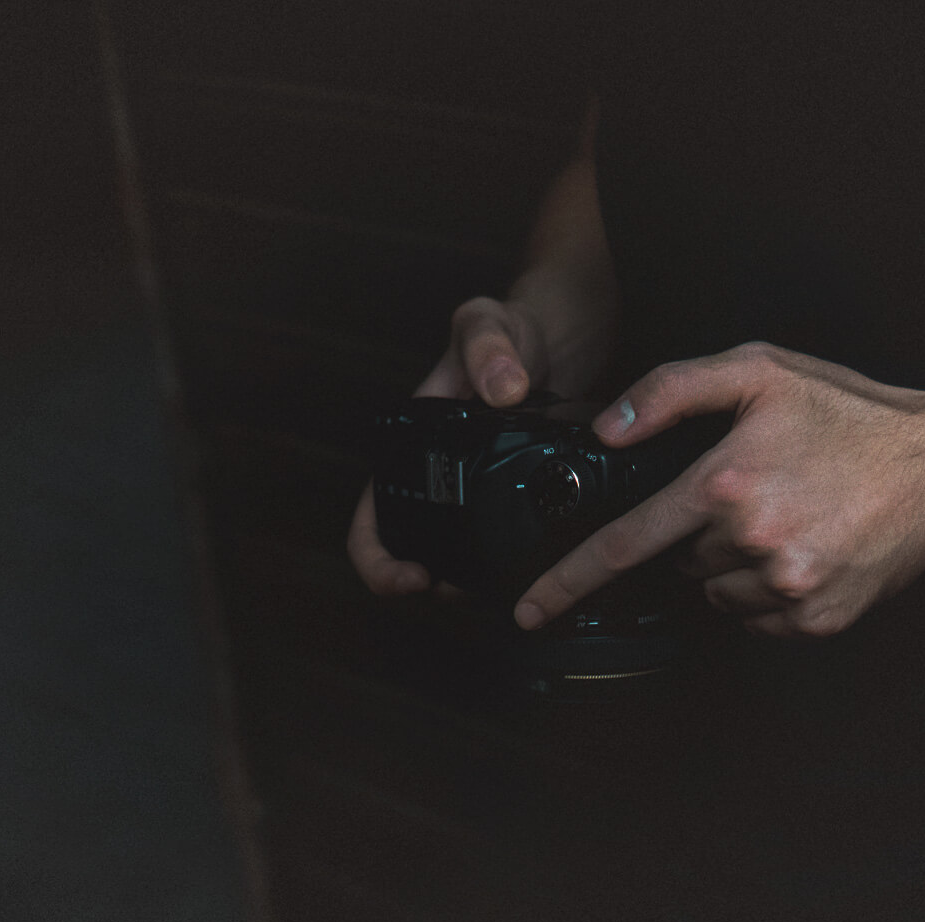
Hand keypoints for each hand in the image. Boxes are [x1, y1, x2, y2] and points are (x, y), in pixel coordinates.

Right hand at [347, 296, 552, 597]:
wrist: (552, 340)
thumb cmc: (508, 331)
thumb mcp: (490, 324)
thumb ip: (488, 347)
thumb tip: (502, 389)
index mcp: (410, 446)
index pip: (371, 512)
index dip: (376, 555)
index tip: (412, 577)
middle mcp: (434, 474)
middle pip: (401, 546)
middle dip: (409, 582)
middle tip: (449, 593)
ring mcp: (471, 491)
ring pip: (448, 554)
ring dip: (457, 580)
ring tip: (488, 588)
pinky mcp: (510, 498)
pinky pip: (494, 543)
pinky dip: (497, 563)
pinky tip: (524, 571)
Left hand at [513, 343, 924, 636]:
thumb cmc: (851, 414)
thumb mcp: (760, 371)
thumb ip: (673, 389)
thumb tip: (607, 428)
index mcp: (725, 484)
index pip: (624, 544)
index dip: (568, 581)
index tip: (530, 611)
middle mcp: (752, 544)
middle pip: (681, 562)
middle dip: (700, 535)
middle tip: (754, 495)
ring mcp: (787, 588)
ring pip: (720, 593)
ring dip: (735, 565)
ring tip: (789, 518)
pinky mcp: (817, 618)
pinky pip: (762, 618)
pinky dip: (772, 591)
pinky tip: (808, 548)